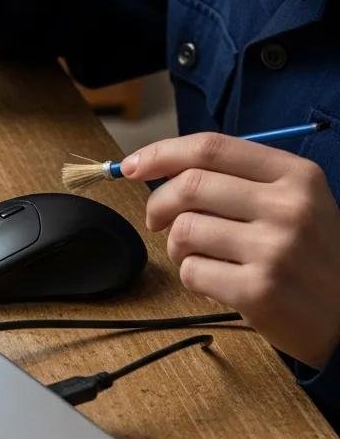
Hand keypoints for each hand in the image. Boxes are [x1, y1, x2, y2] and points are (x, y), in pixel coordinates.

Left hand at [120, 132, 339, 369]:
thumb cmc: (307, 254)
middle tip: (157, 221)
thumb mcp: (293, 202)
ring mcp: (275, 249)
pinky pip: (191, 271)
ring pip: (183, 230)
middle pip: (189, 186)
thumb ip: (236, 179)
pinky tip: (218, 282)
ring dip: (177, 247)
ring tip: (203, 257)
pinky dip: (192, 277)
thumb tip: (156, 167)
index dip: (161, 153)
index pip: (211, 148)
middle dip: (158, 204)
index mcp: (297, 175)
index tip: (131, 167)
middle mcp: (290, 207)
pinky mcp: (259, 291)